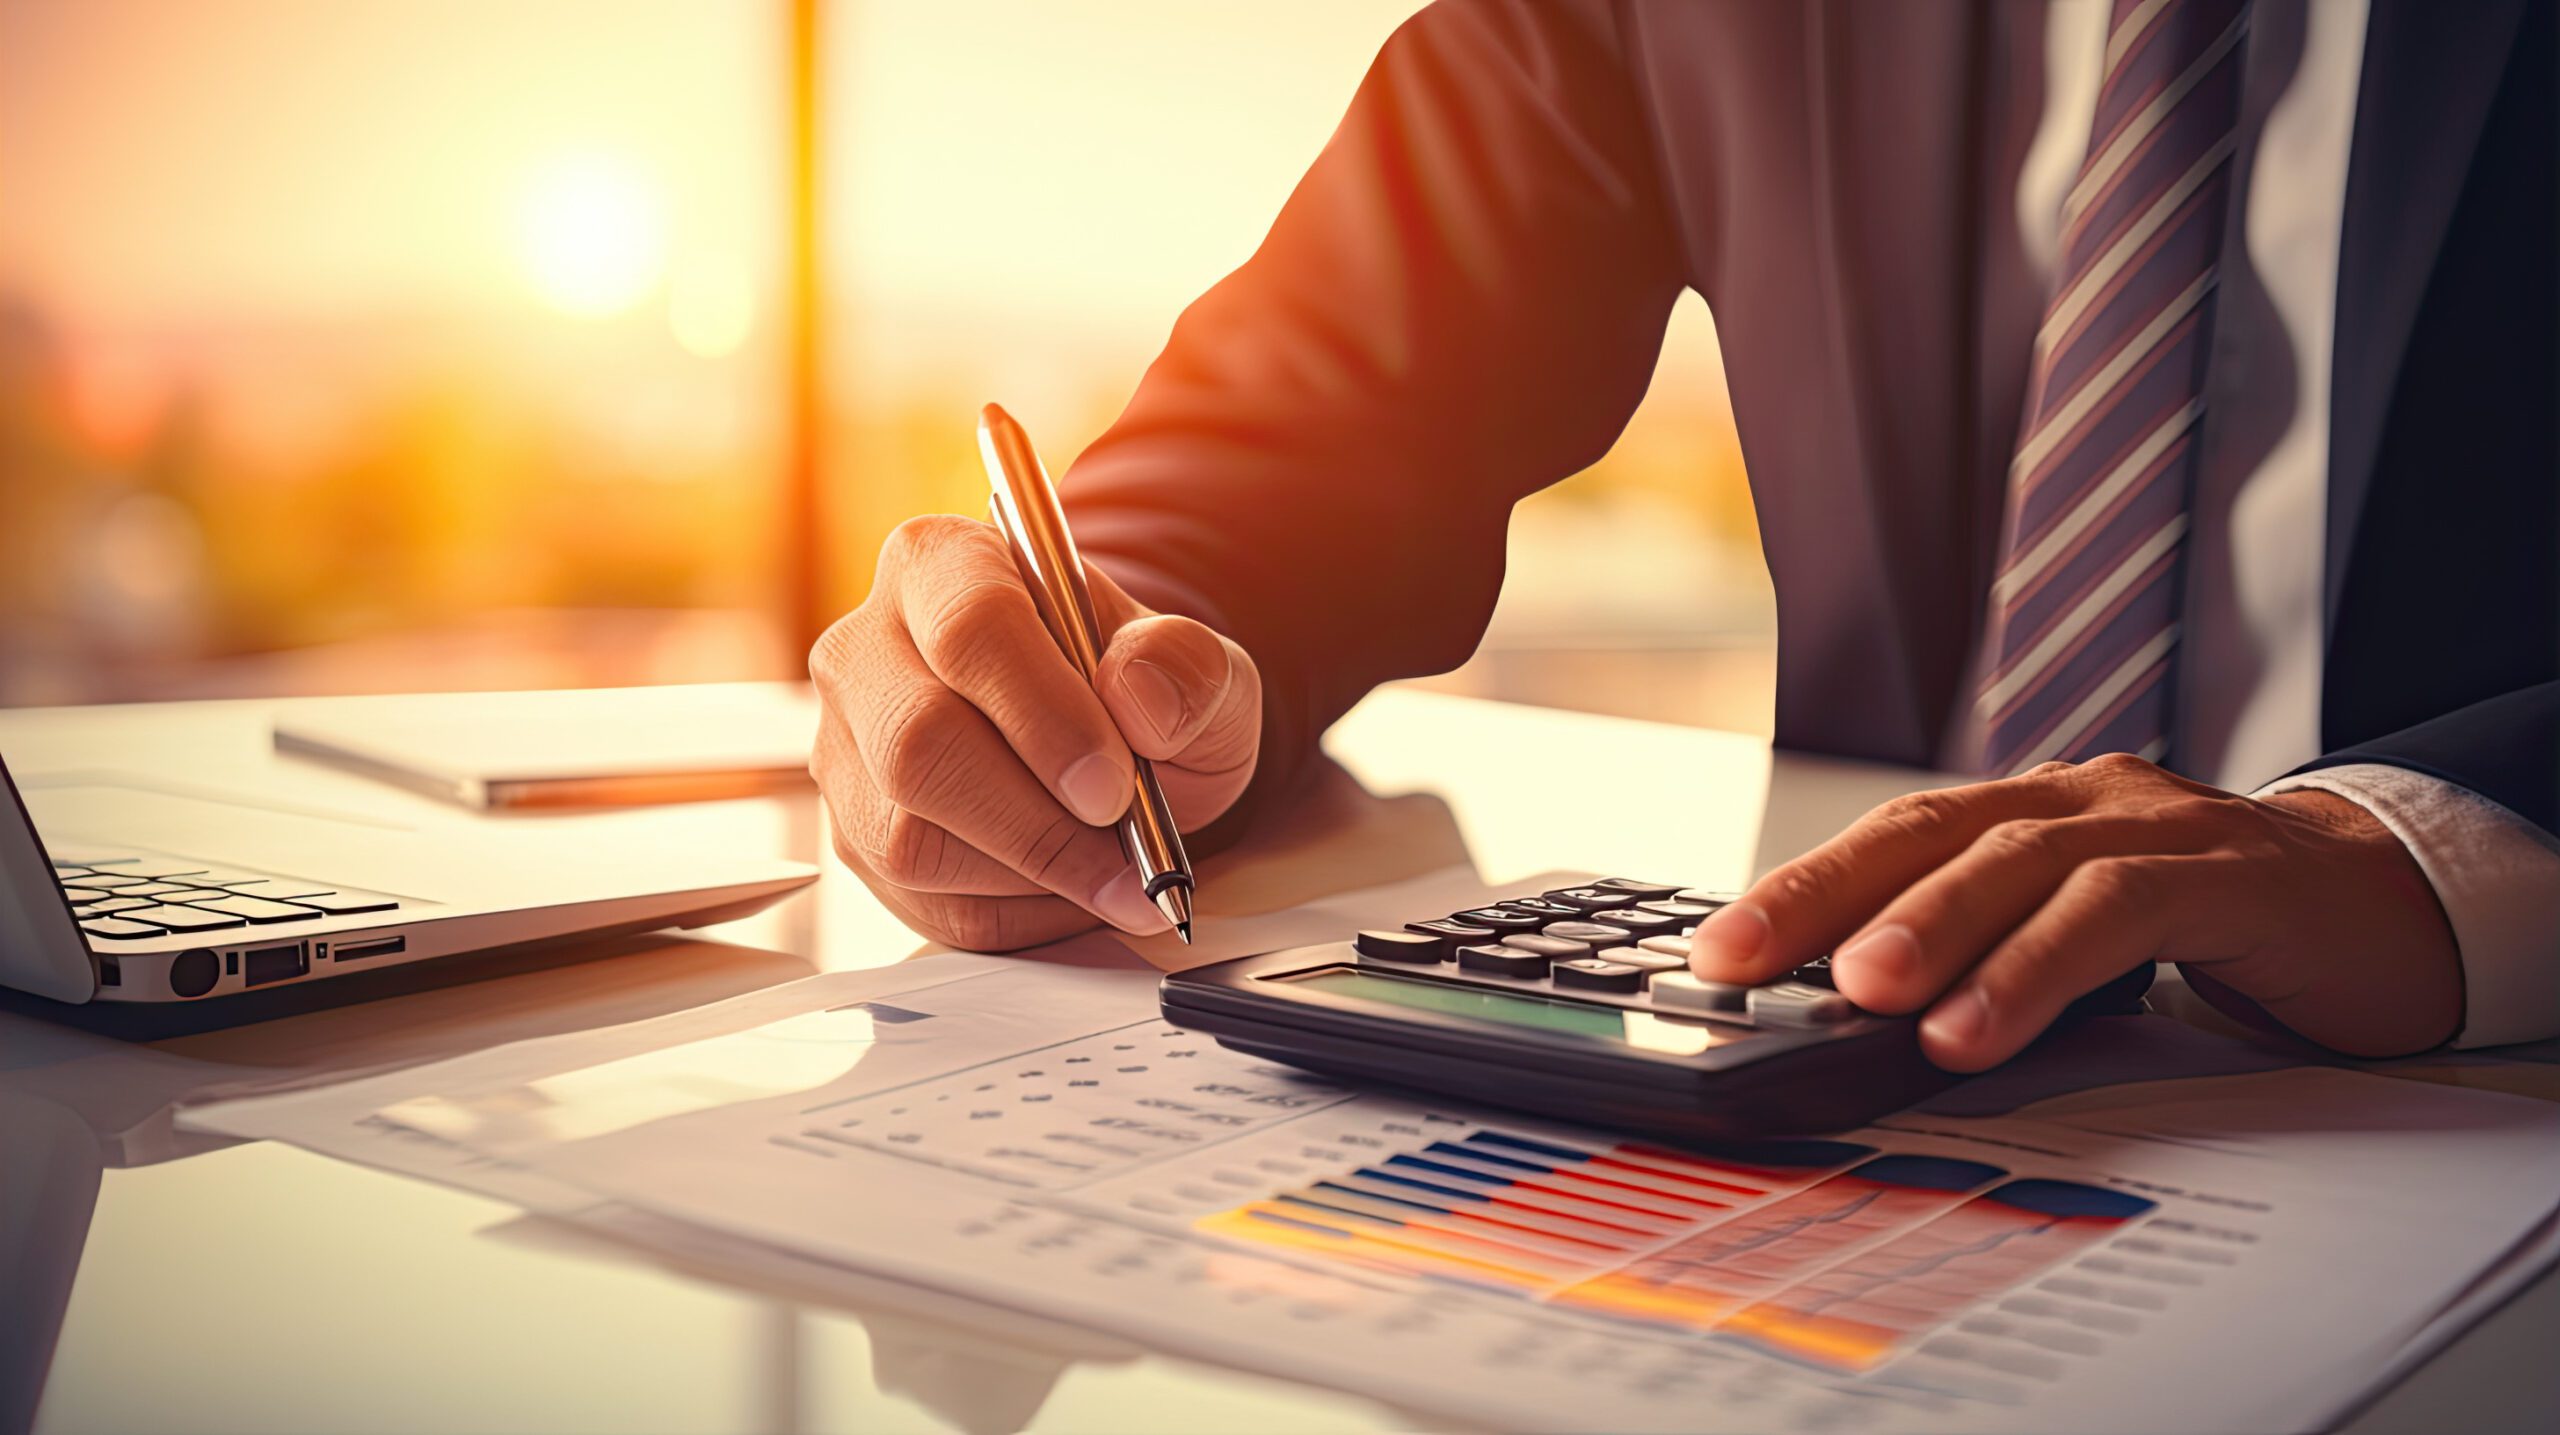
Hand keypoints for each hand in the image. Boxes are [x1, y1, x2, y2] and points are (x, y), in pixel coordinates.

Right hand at [809, 514, 1261, 949]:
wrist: (1111, 752)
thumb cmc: (1140, 694)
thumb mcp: (1199, 667)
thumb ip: (1187, 668)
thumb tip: (1139, 698)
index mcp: (943, 563)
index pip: (969, 627)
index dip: (1042, 715)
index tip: (1113, 782)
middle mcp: (867, 646)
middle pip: (915, 744)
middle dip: (1032, 818)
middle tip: (1124, 850)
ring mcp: (847, 746)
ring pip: (907, 838)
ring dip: (1030, 873)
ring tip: (1112, 871)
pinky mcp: (853, 833)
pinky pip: (920, 900)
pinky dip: (1012, 913)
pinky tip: (1069, 888)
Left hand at [1688, 754, 2461, 1068]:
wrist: (2390, 907)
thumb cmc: (2213, 929)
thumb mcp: (2079, 941)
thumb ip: (1986, 961)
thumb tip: (1851, 1023)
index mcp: (2028, 813)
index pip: (1890, 838)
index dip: (1798, 887)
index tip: (1712, 952)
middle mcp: (2077, 801)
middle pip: (1928, 835)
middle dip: (1823, 897)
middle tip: (1740, 961)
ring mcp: (2154, 824)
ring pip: (2016, 863)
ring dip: (1929, 931)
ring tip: (1863, 996)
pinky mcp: (2227, 872)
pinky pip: (2115, 910)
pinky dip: (2036, 967)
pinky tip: (1977, 1026)